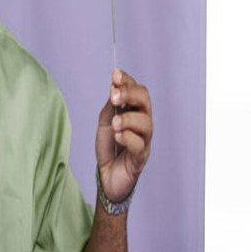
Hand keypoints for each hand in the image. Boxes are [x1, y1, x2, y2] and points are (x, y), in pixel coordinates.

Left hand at [95, 69, 152, 203]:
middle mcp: (143, 124)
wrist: (107, 176)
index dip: (128, 81)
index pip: (138, 91)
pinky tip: (117, 136)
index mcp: (135, 113)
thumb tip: (114, 87)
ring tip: (114, 124)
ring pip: (145, 123)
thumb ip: (110, 106)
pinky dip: (128, 138)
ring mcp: (144, 141)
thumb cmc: (109, 147)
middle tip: (114, 97)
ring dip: (127, 119)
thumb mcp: (105, 122)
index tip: (115, 75)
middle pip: (145, 102)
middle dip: (130, 94)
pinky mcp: (140, 159)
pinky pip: (139, 145)